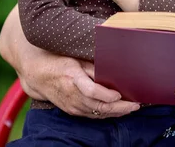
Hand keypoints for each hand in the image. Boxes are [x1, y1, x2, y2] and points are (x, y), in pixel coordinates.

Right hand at [20, 51, 139, 117]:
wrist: (39, 75)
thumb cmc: (60, 62)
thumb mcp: (77, 59)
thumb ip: (93, 66)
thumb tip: (113, 71)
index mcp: (73, 78)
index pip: (91, 91)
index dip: (106, 95)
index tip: (119, 94)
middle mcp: (72, 95)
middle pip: (98, 106)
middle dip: (119, 107)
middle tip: (135, 105)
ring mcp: (72, 105)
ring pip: (97, 113)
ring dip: (116, 112)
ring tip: (131, 108)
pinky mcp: (73, 111)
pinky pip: (92, 115)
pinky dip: (107, 114)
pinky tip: (118, 111)